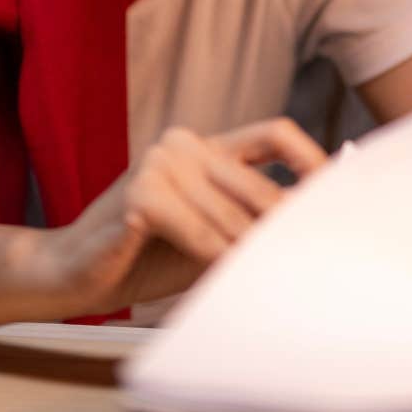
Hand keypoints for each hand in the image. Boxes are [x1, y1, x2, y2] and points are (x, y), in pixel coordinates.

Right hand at [31, 117, 327, 316]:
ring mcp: (160, 161)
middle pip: (261, 185)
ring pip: (232, 216)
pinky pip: (198, 231)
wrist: (71, 271)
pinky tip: (216, 272)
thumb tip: (317, 226)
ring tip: (258, 277)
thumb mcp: (209, 234)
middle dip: (280, 229)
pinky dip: (211, 256)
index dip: (313, 159)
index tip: (341, 193)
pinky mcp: (141, 191)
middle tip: (307, 258)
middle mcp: (184, 143)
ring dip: (245, 254)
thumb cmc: (144, 256)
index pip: (276, 134)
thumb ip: (250, 222)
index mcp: (203, 145)